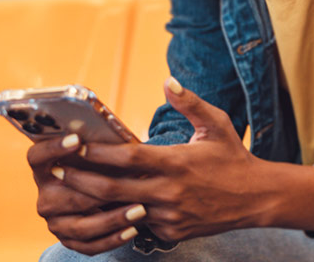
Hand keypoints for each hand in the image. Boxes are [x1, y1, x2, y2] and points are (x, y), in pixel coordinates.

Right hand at [27, 132, 145, 254]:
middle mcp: (46, 197)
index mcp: (46, 169)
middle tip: (130, 184)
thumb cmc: (105, 167)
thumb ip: (103, 148)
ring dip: (113, 219)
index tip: (77, 139)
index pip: (37, 156)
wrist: (107, 194)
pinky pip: (90, 245)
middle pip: (68, 196)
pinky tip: (134, 228)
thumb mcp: (101, 156)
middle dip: (100, 191)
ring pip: (81, 226)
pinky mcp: (68, 240)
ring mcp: (55, 222)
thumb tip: (121, 139)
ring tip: (140, 209)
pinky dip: (113, 238)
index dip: (53, 147)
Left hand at [52, 78, 274, 242]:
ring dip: (93, 202)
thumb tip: (168, 81)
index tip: (76, 145)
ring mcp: (169, 216)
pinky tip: (104, 208)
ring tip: (70, 190)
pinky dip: (122, 216)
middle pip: (112, 190)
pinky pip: (140, 225)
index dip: (99, 152)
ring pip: (120, 211)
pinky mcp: (171, 233)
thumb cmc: (233, 156)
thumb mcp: (217, 124)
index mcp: (177, 162)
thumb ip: (190, 103)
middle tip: (56, 170)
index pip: (128, 158)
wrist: (257, 197)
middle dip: (80, 179)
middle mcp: (169, 192)